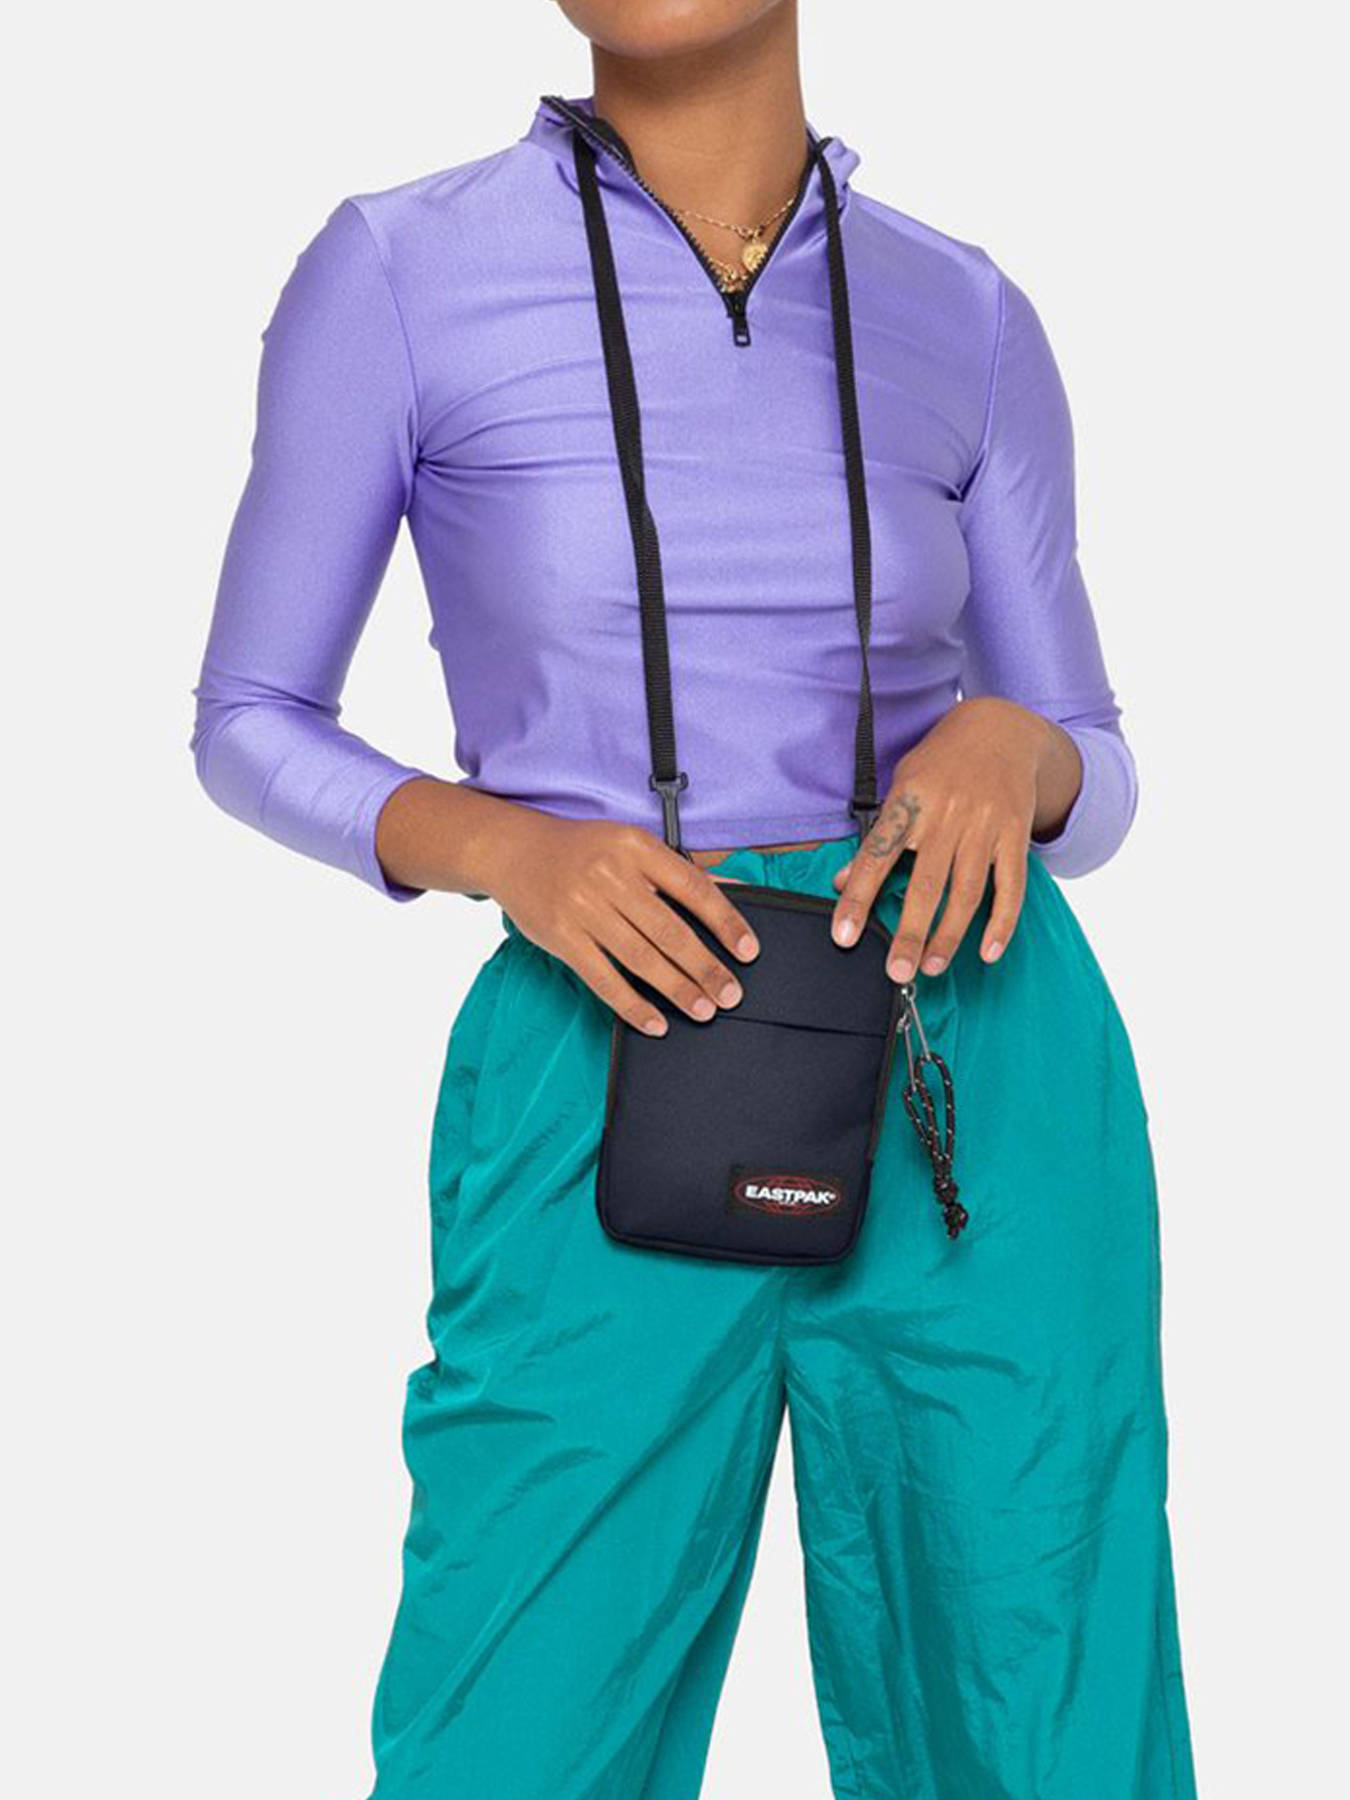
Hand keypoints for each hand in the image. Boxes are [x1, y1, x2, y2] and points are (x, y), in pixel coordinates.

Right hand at [480, 812, 759, 1036]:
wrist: (514, 850)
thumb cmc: (581, 849)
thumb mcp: (630, 844)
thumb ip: (674, 871)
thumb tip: (728, 894)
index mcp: (636, 847)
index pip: (693, 888)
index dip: (725, 921)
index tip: (747, 950)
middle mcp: (610, 876)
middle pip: (670, 930)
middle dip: (706, 967)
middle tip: (731, 994)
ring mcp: (583, 908)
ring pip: (640, 958)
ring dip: (676, 989)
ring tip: (703, 1009)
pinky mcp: (561, 937)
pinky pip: (603, 978)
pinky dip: (632, 1004)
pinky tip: (655, 1023)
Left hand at [830, 698, 1081, 980]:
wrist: (1001, 730)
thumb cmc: (940, 763)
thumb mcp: (900, 788)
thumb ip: (877, 836)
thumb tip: (843, 881)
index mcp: (911, 801)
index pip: (878, 857)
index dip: (859, 899)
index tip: (843, 936)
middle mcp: (948, 814)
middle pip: (926, 883)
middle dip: (909, 932)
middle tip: (897, 971)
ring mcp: (986, 826)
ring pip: (967, 891)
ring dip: (949, 935)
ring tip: (931, 967)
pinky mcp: (1015, 835)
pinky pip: (1011, 886)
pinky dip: (1001, 922)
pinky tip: (988, 951)